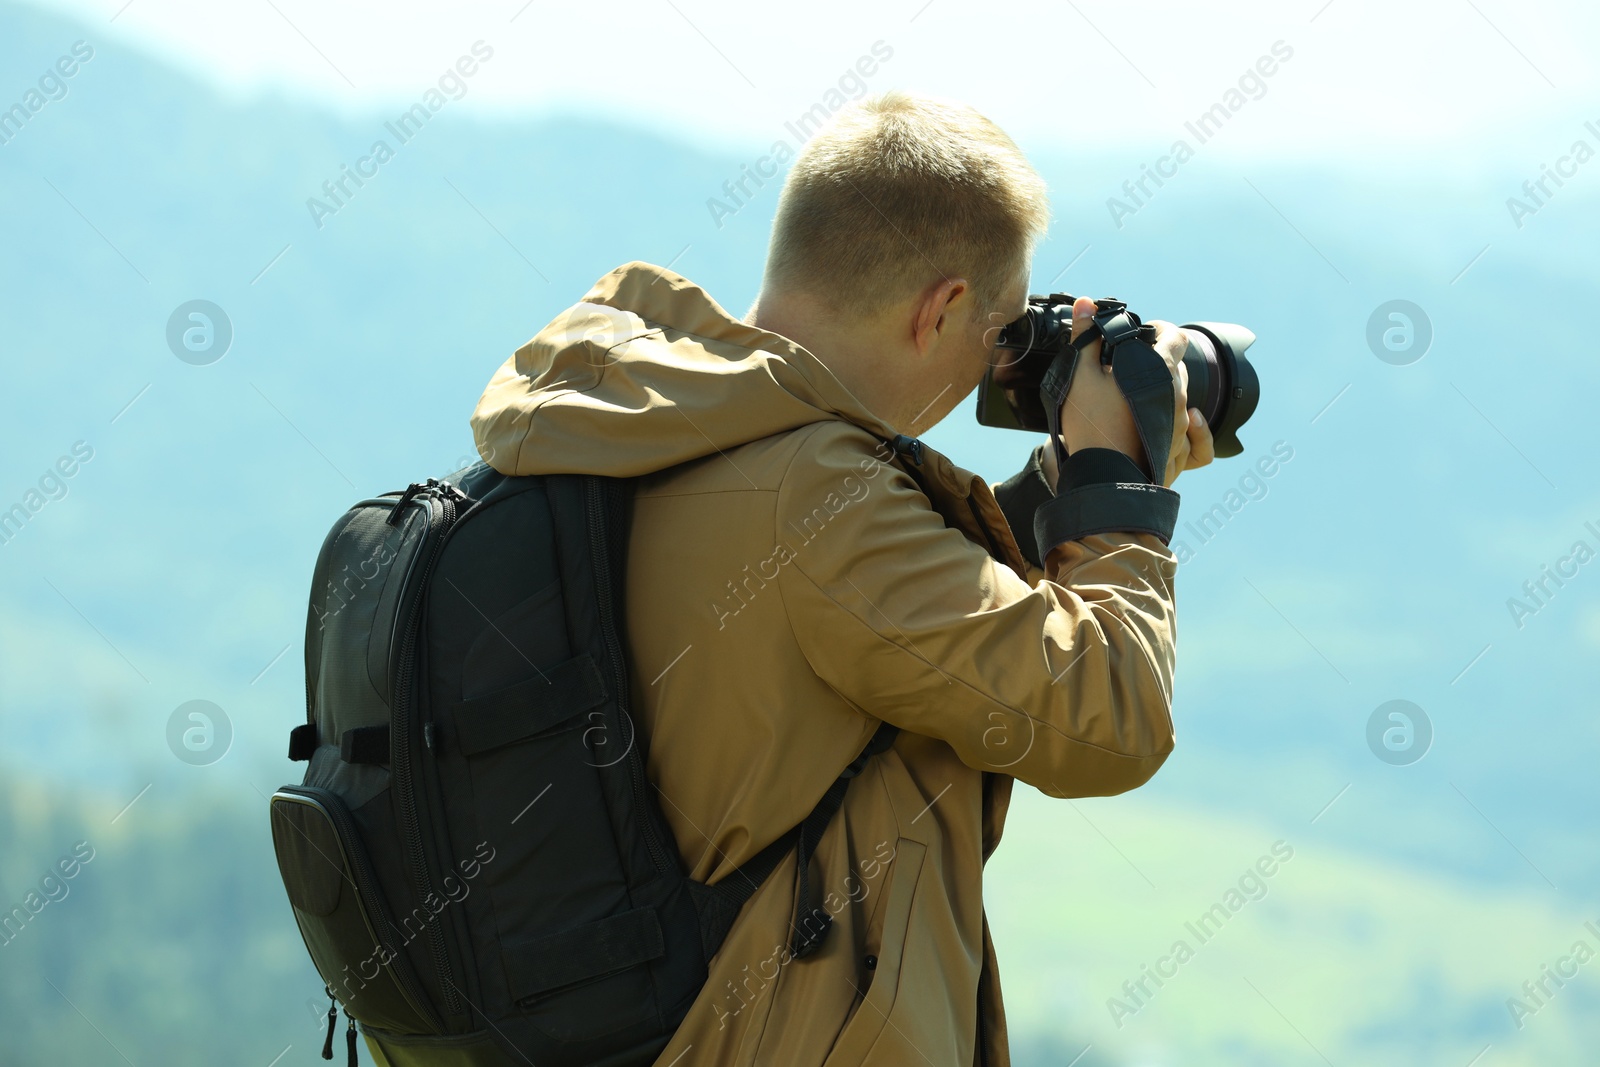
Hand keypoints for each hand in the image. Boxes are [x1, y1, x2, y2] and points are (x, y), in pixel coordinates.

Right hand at [1054, 298, 1213, 487]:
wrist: (1100, 476)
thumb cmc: (1091, 424)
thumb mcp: (1081, 374)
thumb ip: (1087, 336)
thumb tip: (1087, 303)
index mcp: (1161, 372)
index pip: (1175, 336)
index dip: (1160, 330)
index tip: (1143, 334)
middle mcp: (1179, 397)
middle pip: (1177, 366)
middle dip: (1158, 360)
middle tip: (1131, 365)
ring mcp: (1182, 426)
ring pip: (1182, 397)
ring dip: (1165, 390)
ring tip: (1139, 394)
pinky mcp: (1179, 452)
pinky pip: (1198, 439)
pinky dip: (1196, 428)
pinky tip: (1185, 420)